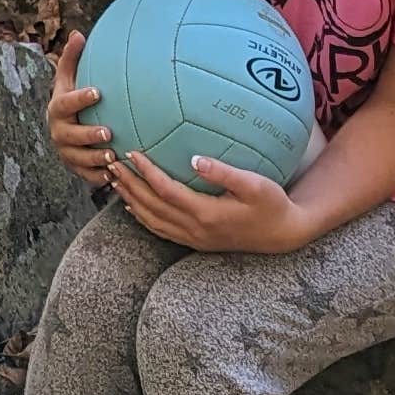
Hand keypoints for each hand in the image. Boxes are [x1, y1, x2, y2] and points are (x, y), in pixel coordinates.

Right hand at [47, 32, 112, 185]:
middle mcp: (58, 131)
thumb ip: (71, 58)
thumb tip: (78, 33)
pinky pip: (85, 175)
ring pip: (78, 158)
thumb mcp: (68, 79)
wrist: (62, 129)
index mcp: (57, 108)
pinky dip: (97, 177)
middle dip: (88, 135)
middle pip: (70, 136)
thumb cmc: (71, 99)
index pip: (65, 103)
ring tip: (113, 155)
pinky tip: (113, 175)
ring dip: (95, 158)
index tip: (98, 92)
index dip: (80, 99)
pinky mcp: (75, 168)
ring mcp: (65, 152)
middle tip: (108, 132)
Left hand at [107, 149, 306, 255]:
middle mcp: (195, 229)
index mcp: (206, 213)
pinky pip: (162, 231)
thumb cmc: (273, 204)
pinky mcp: (197, 242)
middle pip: (151, 207)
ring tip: (115, 180)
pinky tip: (134, 207)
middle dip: (129, 185)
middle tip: (110, 163)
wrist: (283, 234)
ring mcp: (195, 239)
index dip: (146, 172)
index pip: (165, 191)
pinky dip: (143, 218)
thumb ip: (224, 172)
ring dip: (131, 200)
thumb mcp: (255, 184)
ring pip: (153, 221)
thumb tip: (194, 158)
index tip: (132, 152)